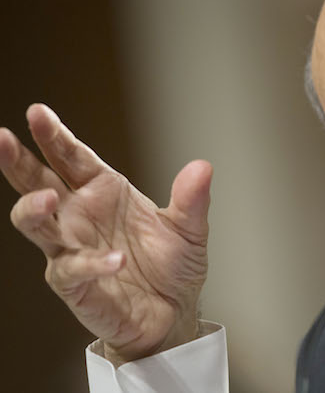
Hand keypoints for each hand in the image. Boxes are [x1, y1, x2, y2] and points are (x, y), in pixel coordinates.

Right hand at [0, 104, 212, 364]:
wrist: (174, 312)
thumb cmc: (173, 266)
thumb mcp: (190, 229)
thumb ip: (192, 199)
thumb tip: (202, 167)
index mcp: (103, 192)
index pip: (72, 158)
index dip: (54, 136)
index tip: (38, 113)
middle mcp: (80, 216)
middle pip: (37, 184)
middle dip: (17, 162)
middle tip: (3, 139)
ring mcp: (73, 249)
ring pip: (36, 225)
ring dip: (34, 210)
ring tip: (46, 199)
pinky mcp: (76, 284)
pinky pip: (72, 270)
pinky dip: (91, 263)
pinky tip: (115, 260)